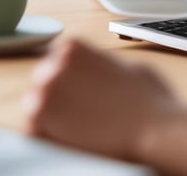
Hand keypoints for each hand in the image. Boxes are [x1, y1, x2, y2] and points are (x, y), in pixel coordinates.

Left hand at [24, 38, 186, 162]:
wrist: (154, 130)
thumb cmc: (148, 100)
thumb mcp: (129, 67)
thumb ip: (105, 66)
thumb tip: (99, 74)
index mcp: (73, 47)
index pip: (57, 60)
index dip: (71, 78)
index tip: (80, 90)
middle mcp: (53, 66)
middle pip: (44, 81)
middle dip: (60, 95)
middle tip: (83, 111)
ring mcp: (42, 94)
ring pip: (35, 106)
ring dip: (52, 115)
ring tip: (79, 127)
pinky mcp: (38, 125)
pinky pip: (32, 131)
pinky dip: (48, 136)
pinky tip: (72, 140)